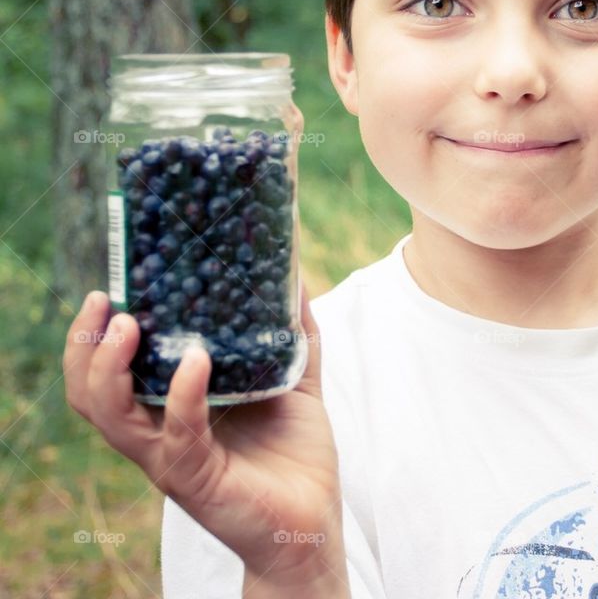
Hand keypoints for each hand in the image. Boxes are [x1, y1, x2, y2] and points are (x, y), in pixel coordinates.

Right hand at [63, 282, 349, 592]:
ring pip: (114, 418)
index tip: (105, 291)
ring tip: (129, 325)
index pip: (108, 375)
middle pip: (91, 395)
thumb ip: (293, 334)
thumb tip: (294, 279)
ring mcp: (174, 458)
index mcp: (170, 408)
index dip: (95, 337)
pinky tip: (195, 362)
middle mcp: (159, 434)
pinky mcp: (199, 479)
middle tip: (102, 304)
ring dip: (112, 369)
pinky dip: (182, 396)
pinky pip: (179, 436)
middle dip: (86, 348)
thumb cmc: (295, 451)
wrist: (313, 517)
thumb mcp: (294, 380)